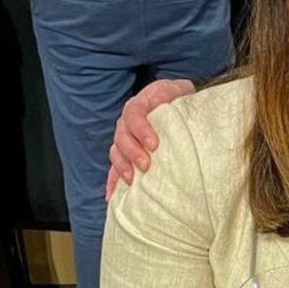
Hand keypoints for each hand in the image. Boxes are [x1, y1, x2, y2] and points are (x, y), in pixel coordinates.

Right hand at [105, 78, 195, 199]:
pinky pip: (114, 169)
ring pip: (116, 153)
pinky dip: (112, 182)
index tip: (154, 143)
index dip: (141, 130)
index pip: (133, 116)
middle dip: (132, 153)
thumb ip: (169, 95)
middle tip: (146, 165)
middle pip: (121, 137)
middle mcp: (126, 123)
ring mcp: (124, 140)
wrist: (175, 100)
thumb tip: (159, 104)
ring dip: (122, 167)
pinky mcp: (126, 155)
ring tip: (132, 180)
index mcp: (137, 106)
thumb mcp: (176, 90)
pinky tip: (111, 197)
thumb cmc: (177, 97)